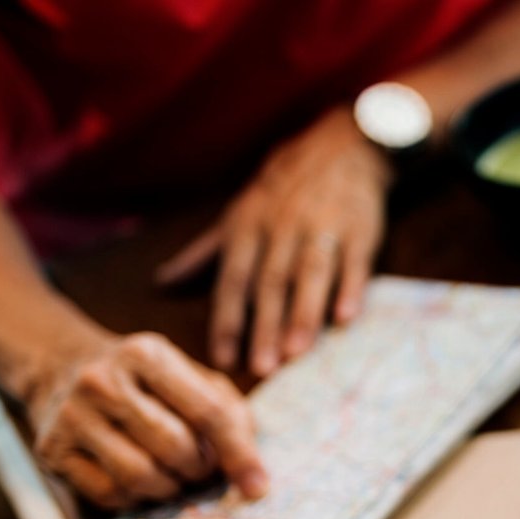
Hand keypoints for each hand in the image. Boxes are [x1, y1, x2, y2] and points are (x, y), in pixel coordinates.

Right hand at [28, 332, 266, 509]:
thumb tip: (253, 476)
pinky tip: (142, 483)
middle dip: (200, 470)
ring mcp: (72, 415)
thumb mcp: (190, 379)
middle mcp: (102, 380)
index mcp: (146, 354)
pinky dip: (137, 499)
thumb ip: (229, 415)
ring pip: (141, 476)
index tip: (258, 486)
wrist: (63, 369)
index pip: (208, 412)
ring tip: (176, 477)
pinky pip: (110, 494)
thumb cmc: (148, 383)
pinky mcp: (52, 449)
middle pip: (175, 448)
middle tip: (202, 470)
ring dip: (171, 488)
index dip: (240, 454)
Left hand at [157, 107, 390, 375]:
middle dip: (265, 327)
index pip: (232, 280)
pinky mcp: (359, 230)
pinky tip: (345, 317)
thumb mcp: (238, 214)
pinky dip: (350, 288)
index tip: (223, 359)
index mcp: (247, 228)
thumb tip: (161, 282)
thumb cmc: (283, 190)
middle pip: (270, 284)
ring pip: (309, 275)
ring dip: (303, 314)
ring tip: (298, 353)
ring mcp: (321, 228)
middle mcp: (280, 228)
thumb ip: (204, 252)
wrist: (340, 149)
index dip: (227, 320)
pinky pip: (353, 263)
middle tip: (262, 368)